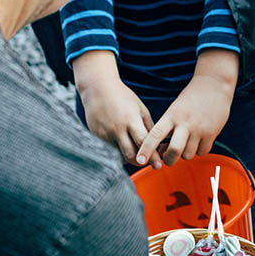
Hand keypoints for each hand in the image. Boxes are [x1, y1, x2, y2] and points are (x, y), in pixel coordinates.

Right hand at [73, 51, 161, 167]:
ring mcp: (105, 134)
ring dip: (129, 158)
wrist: (98, 89)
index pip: (143, 142)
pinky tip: (122, 147)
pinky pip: (109, 151)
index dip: (152, 156)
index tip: (158, 166)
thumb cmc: (123, 98)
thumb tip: (158, 146)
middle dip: (140, 162)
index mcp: (131, 119)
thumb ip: (148, 127)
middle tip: (147, 163)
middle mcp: (117, 128)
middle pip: (130, 154)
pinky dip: (117, 152)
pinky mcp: (96, 137)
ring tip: (136, 155)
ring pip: (119, 155)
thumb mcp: (140, 109)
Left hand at [136, 49, 237, 166]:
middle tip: (166, 160)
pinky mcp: (212, 133)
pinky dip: (198, 151)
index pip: (155, 134)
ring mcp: (200, 129)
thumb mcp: (174, 110)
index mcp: (172, 115)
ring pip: (188, 154)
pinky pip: (202, 152)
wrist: (214, 85)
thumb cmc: (190, 100)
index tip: (140, 160)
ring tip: (185, 145)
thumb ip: (168, 129)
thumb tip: (162, 152)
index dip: (146, 149)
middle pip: (174, 150)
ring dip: (184, 154)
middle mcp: (185, 123)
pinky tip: (197, 142)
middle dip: (168, 160)